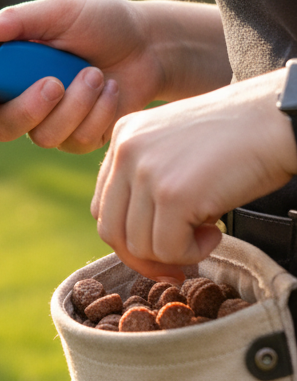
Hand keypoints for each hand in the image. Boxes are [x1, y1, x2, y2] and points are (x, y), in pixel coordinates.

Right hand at [0, 0, 228, 152]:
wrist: (150, 44)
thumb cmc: (100, 21)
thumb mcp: (59, 11)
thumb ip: (17, 21)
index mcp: (4, 68)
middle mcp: (19, 99)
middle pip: (0, 126)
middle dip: (27, 109)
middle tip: (53, 84)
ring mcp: (48, 122)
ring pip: (41, 136)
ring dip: (73, 105)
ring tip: (96, 74)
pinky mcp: (78, 138)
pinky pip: (75, 141)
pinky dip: (97, 113)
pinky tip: (110, 89)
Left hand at [91, 69, 296, 278]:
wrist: (276, 119)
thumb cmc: (237, 139)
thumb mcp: (174, 148)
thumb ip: (147, 179)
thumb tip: (136, 241)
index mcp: (122, 137)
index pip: (103, 204)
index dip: (129, 235)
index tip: (158, 248)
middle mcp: (125, 151)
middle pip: (111, 229)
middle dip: (143, 257)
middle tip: (177, 260)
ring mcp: (145, 171)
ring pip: (138, 245)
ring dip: (173, 253)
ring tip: (206, 233)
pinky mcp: (172, 194)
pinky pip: (167, 250)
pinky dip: (192, 253)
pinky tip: (214, 233)